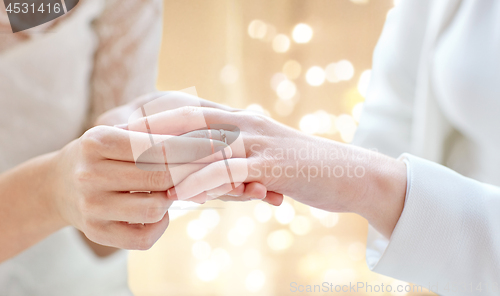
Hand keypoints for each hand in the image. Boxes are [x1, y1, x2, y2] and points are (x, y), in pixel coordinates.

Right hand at [46, 125, 230, 248]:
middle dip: (195, 173)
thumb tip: (210, 142)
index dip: (195, 147)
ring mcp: (91, 207)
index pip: (159, 146)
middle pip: (162, 177)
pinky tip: (159, 211)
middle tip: (220, 168)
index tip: (223, 146)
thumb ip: (156, 136)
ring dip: (174, 198)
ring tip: (175, 188)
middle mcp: (90, 174)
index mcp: (98, 141)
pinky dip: (160, 225)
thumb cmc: (101, 155)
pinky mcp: (97, 233)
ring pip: (156, 207)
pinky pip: (144, 237)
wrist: (59, 185)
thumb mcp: (119, 134)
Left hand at [125, 97, 406, 237]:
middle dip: (152, 130)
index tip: (127, 129)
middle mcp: (247, 125)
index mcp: (244, 122)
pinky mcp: (271, 165)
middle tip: (116, 141)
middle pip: (190, 121)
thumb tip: (211, 171)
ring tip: (133, 170)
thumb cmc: (304, 170)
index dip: (159, 118)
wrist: (348, 175)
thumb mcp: (265, 161)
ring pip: (204, 145)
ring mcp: (259, 143)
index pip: (193, 113)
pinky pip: (228, 171)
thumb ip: (238, 161)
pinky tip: (177, 194)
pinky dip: (200, 181)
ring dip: (168, 157)